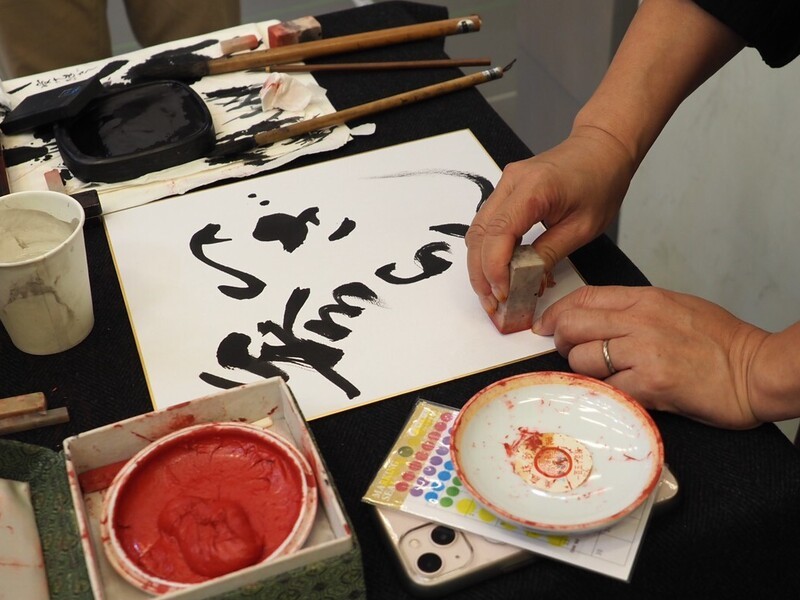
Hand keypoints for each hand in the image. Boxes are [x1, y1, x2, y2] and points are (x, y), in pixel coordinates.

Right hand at [464, 126, 634, 314]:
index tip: (503, 293)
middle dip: (481, 273)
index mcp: (534, 189)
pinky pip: (486, 224)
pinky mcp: (505, 191)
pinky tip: (498, 271)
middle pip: (479, 234)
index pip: (499, 233)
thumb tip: (524, 282)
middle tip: (492, 302)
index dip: (495, 268)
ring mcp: (505, 184)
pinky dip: (488, 251)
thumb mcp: (583, 227)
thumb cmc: (601, 182)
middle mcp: (512, 183)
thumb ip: (549, 254)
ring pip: (477, 231)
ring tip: (493, 292)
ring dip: (480, 265)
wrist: (601, 148)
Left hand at [532, 285, 770, 429]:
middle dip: (561, 341)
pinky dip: (605, 393)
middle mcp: (639, 321)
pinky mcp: (650, 385)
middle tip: (569, 352)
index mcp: (645, 299)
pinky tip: (620, 393)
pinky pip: (605, 388)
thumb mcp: (674, 307)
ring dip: (583, 371)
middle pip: (572, 325)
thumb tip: (593, 319)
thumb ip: (632, 310)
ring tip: (603, 376)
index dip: (557, 312)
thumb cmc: (720, 342)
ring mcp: (643, 353)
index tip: (547, 325)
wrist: (756, 370)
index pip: (583, 297)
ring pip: (581, 358)